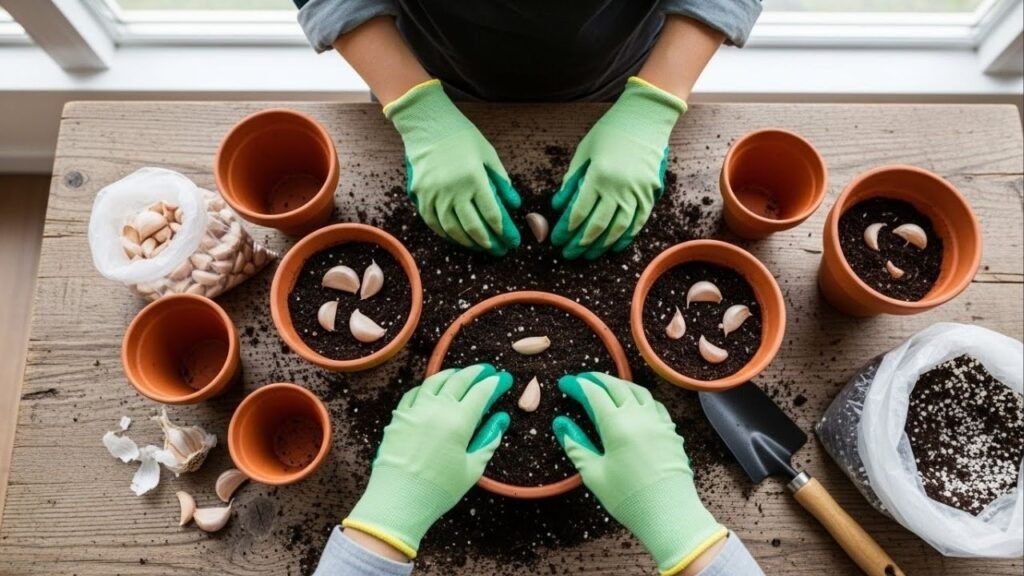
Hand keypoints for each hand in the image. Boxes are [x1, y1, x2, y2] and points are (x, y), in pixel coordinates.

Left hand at [343, 364, 512, 557]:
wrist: (399, 499)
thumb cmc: (439, 489)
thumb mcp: (473, 469)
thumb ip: (488, 440)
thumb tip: (500, 420)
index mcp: (459, 421)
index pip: (481, 392)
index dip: (494, 383)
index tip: (502, 379)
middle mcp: (438, 408)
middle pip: (460, 379)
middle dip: (476, 372)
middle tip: (486, 370)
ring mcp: (415, 410)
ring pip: (436, 381)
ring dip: (452, 373)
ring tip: (461, 373)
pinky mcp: (399, 416)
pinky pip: (415, 392)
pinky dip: (427, 386)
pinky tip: (432, 388)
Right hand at [386, 80, 521, 255]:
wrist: (426, 124)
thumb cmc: (461, 137)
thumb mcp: (488, 154)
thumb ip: (501, 180)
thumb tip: (514, 204)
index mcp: (474, 179)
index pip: (492, 214)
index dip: (504, 231)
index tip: (512, 241)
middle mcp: (454, 190)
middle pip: (473, 227)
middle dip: (489, 243)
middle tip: (500, 251)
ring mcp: (434, 194)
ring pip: (453, 230)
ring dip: (469, 243)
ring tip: (481, 248)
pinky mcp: (420, 195)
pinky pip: (434, 223)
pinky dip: (447, 235)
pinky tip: (458, 239)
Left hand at [551, 78, 684, 259]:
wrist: (646, 118)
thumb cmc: (611, 131)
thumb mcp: (584, 151)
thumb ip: (571, 180)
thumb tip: (558, 206)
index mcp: (598, 176)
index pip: (579, 212)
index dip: (566, 230)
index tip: (557, 240)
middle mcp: (618, 187)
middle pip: (597, 225)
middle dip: (580, 244)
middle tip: (568, 255)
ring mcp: (637, 192)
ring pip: (618, 228)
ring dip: (602, 245)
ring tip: (589, 255)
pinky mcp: (650, 192)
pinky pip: (638, 222)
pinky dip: (626, 237)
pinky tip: (615, 247)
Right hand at [553, 373, 726, 574]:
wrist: (669, 514)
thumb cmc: (627, 498)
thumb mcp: (593, 473)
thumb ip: (576, 445)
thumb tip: (561, 423)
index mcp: (616, 424)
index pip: (593, 394)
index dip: (578, 386)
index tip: (565, 384)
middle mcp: (639, 416)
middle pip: (616, 386)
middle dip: (597, 379)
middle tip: (583, 380)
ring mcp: (658, 422)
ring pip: (638, 391)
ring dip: (620, 384)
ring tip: (607, 386)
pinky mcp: (671, 431)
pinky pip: (654, 404)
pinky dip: (640, 397)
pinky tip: (635, 404)